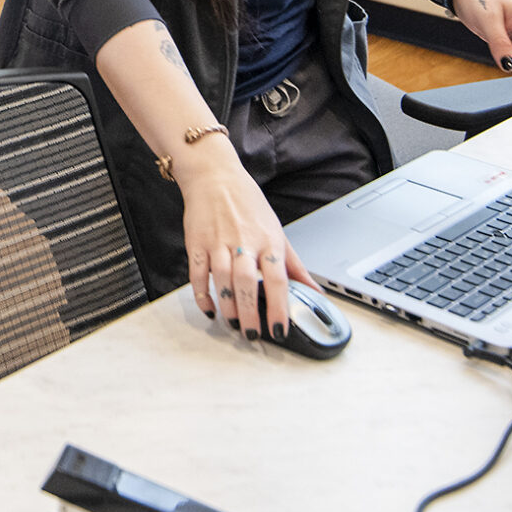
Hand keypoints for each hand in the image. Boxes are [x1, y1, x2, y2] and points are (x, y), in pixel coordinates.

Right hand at [172, 140, 321, 343]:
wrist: (214, 176)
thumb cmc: (247, 204)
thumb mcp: (277, 231)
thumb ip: (295, 265)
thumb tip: (315, 290)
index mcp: (268, 240)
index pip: (277, 279)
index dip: (279, 307)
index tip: (279, 329)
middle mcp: (244, 242)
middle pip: (247, 283)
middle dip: (250, 314)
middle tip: (252, 335)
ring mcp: (218, 242)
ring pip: (222, 280)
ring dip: (228, 306)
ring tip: (233, 324)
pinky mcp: (196, 243)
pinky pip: (197, 274)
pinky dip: (202, 295)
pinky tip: (210, 308)